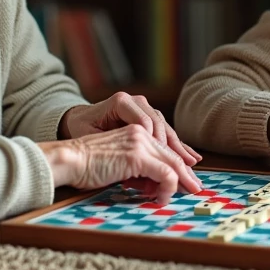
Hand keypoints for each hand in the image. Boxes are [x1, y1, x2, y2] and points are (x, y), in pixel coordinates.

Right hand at [40, 125, 202, 203]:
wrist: (68, 160)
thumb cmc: (85, 167)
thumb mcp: (116, 167)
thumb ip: (135, 172)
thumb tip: (152, 187)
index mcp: (134, 132)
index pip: (163, 150)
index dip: (177, 166)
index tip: (185, 180)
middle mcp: (140, 133)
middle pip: (172, 155)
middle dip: (186, 174)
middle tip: (196, 188)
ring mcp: (139, 143)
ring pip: (172, 164)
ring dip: (179, 183)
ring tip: (181, 196)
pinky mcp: (137, 156)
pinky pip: (165, 174)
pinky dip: (168, 188)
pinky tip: (161, 198)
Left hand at [60, 92, 201, 166]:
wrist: (76, 121)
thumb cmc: (82, 131)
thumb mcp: (92, 138)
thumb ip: (115, 149)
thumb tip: (135, 167)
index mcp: (122, 102)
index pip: (146, 123)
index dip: (156, 144)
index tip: (162, 163)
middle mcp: (137, 102)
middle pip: (160, 126)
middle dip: (174, 150)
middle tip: (187, 168)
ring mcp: (144, 108)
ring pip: (166, 129)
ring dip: (179, 149)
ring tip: (192, 165)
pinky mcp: (147, 118)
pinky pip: (164, 132)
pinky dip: (176, 146)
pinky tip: (191, 157)